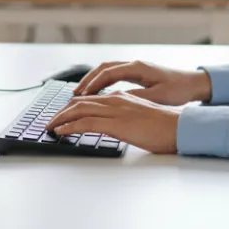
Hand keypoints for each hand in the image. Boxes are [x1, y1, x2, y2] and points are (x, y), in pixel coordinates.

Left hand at [48, 92, 180, 153]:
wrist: (178, 127)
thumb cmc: (164, 126)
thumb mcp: (141, 118)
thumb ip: (126, 118)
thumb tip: (116, 126)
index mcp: (122, 97)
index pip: (91, 99)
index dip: (74, 106)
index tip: (63, 115)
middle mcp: (116, 99)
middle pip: (80, 102)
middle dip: (62, 112)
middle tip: (51, 121)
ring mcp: (115, 110)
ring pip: (78, 109)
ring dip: (60, 118)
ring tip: (49, 127)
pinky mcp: (115, 123)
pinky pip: (85, 123)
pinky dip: (69, 126)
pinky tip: (61, 132)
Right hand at [73, 60, 211, 104]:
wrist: (194, 83)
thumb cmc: (179, 90)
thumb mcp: (157, 97)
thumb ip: (136, 98)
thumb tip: (115, 101)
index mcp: (138, 68)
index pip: (107, 73)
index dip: (92, 84)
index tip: (80, 96)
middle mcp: (135, 64)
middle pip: (103, 68)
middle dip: (87, 81)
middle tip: (74, 95)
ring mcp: (136, 67)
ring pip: (107, 69)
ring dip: (93, 80)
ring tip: (81, 94)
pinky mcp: (138, 72)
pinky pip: (114, 73)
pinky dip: (102, 81)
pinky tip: (98, 92)